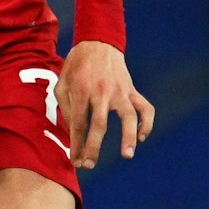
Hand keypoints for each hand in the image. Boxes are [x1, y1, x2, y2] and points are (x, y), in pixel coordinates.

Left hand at [58, 41, 153, 167]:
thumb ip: (65, 106)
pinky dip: (147, 122)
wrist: (98, 42)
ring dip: (128, 136)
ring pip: (128, 116)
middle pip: (99, 124)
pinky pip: (144, 107)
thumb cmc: (77, 65)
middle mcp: (102, 92)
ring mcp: (120, 91)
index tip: (74, 161)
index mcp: (82, 91)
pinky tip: (143, 136)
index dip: (76, 144)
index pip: (78, 124)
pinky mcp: (131, 89)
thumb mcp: (62, 82)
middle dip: (94, 147)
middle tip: (89, 165)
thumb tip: (73, 130)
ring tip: (127, 155)